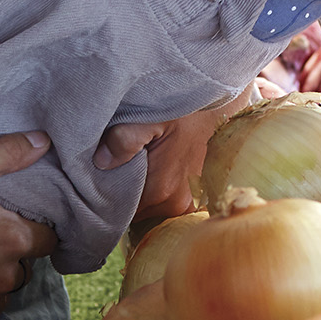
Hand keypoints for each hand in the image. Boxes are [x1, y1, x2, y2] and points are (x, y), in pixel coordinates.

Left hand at [95, 79, 270, 217]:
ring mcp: (191, 203)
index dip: (107, 197)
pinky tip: (154, 177)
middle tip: (112, 175)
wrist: (221, 106)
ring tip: (134, 174)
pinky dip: (158, 197)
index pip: (121, 211)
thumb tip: (101, 162)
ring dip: (142, 198)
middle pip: (136, 213)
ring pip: (152, 211)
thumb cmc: (186, 110)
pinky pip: (168, 206)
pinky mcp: (199, 198)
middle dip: (124, 198)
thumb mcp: (151, 118)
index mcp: (161, 189)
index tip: (99, 183)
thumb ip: (124, 139)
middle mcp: (177, 203)